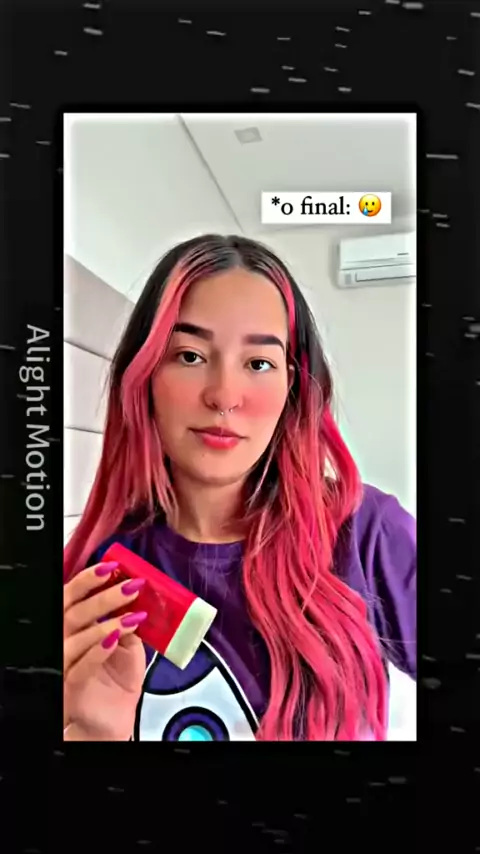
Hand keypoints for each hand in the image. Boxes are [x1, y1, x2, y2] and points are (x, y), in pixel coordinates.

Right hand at [63, 561, 146, 740]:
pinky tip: (114, 639)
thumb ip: (127, 621)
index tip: (112, 567)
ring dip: (106, 622)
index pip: (73, 597)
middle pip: (74, 612)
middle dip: (103, 596)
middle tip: (131, 586)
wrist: (112, 721)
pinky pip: (81, 666)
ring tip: (132, 615)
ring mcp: (66, 664)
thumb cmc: (116, 680)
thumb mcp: (126, 644)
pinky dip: (98, 649)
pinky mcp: (71, 687)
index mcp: (75, 627)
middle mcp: (65, 642)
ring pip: (76, 637)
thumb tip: (140, 595)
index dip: (88, 580)